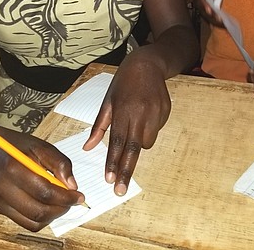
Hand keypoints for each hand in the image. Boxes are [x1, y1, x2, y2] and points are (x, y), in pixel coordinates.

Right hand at [0, 129, 83, 231]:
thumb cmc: (21, 148)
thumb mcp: (44, 147)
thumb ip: (61, 164)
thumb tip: (72, 186)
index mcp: (14, 167)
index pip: (44, 192)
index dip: (66, 197)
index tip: (79, 197)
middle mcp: (4, 187)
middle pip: (39, 210)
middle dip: (61, 208)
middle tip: (72, 200)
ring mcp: (0, 201)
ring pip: (34, 221)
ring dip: (53, 215)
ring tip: (61, 202)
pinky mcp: (1, 209)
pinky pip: (27, 223)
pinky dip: (42, 218)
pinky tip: (48, 205)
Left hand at [83, 54, 170, 195]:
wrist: (148, 64)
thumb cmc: (124, 83)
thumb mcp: (107, 101)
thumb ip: (99, 127)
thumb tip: (87, 148)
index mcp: (123, 110)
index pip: (117, 142)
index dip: (113, 162)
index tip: (109, 179)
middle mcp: (140, 113)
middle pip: (133, 148)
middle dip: (126, 170)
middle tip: (120, 189)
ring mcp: (156, 112)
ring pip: (147, 142)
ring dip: (139, 144)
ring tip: (135, 128)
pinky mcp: (166, 112)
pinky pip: (156, 131)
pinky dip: (149, 130)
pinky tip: (145, 116)